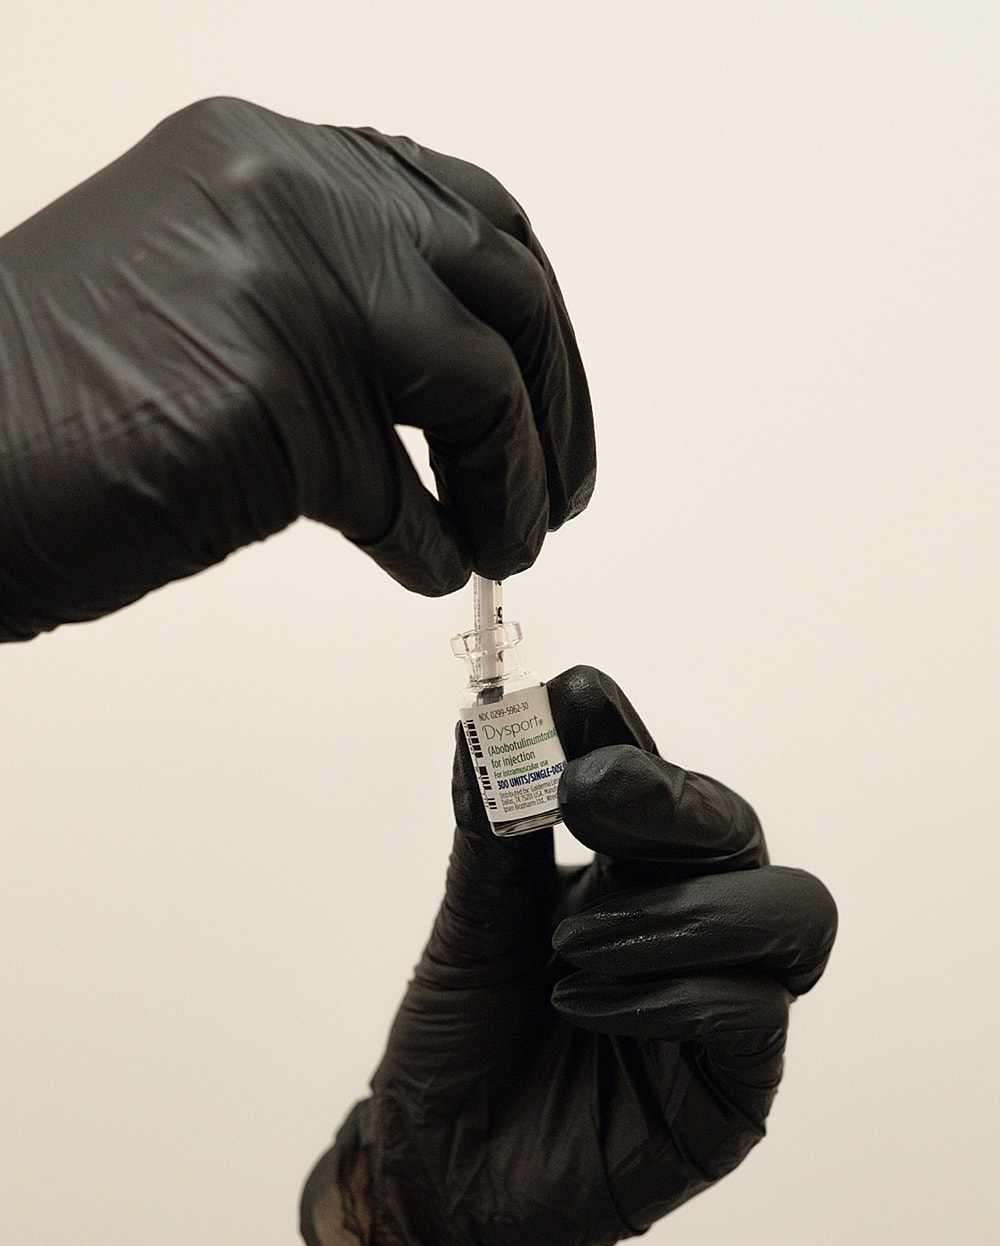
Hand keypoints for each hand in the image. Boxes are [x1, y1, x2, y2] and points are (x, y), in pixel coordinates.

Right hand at [0, 97, 593, 640]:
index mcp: (268, 158)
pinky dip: (437, 540)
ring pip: (484, 374)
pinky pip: (410, 482)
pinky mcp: (277, 392)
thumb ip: (327, 307)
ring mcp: (283, 281)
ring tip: (512, 542)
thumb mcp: (207, 303)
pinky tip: (431, 569)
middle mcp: (287, 192)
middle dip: (553, 395)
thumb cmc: (48, 408)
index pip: (461, 213)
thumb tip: (446, 376)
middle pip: (502, 279)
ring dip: (516, 476)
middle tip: (556, 487)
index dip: (525, 312)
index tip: (542, 389)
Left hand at [300, 667, 836, 1245]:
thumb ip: (492, 832)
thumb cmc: (461, 1047)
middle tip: (587, 789)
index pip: (658, 787)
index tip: (577, 692)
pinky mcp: (735, 1086)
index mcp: (631, 878)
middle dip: (669, 799)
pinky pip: (750, 1010)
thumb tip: (481, 719)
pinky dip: (668, 989)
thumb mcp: (471, 928)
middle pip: (738, 832)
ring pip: (786, 909)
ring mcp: (725, 1005)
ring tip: (570, 942)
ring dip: (675, 906)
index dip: (630, 734)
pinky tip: (581, 999)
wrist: (439, 1180)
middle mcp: (692, 927)